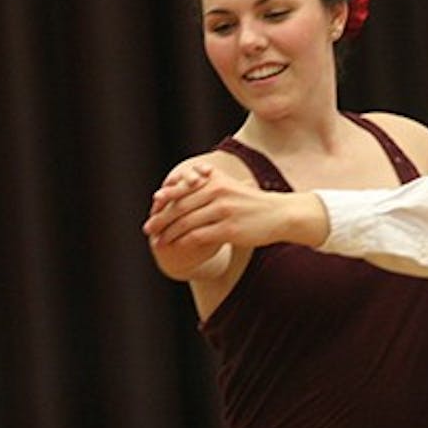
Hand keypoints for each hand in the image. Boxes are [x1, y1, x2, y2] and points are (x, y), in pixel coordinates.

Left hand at [143, 165, 326, 250]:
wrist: (280, 214)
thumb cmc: (252, 202)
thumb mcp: (231, 185)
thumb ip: (209, 182)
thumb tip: (183, 180)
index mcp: (216, 180)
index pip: (183, 189)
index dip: (165, 200)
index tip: (152, 208)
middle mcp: (218, 192)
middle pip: (181, 206)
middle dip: (162, 218)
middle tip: (148, 228)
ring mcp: (224, 211)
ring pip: (187, 222)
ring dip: (169, 233)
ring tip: (159, 240)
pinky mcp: (229, 229)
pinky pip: (199, 236)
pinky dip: (184, 242)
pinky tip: (176, 247)